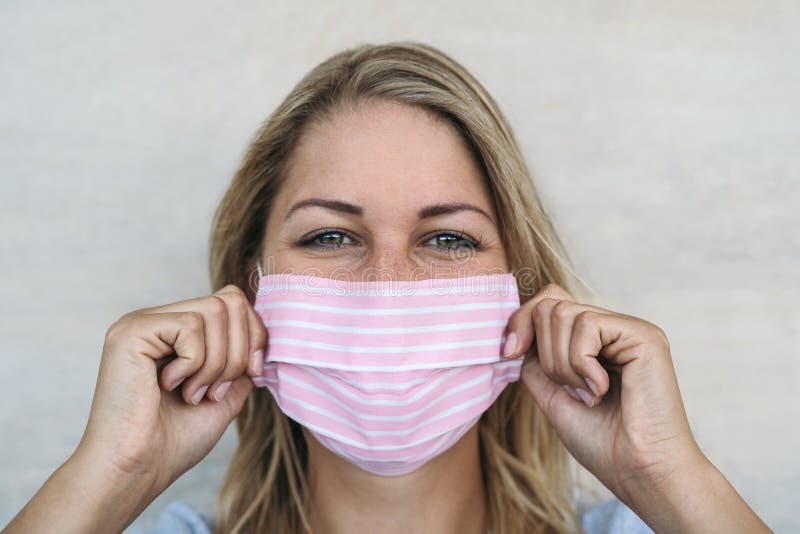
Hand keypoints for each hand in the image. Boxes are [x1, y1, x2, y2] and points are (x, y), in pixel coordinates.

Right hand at [76, 284, 266, 497]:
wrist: (137, 470)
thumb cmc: (173, 442)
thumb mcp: (225, 396)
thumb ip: (242, 363)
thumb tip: (261, 339)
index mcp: (177, 332)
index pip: (232, 301)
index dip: (254, 335)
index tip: (252, 374)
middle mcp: (159, 320)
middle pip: (229, 300)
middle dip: (238, 350)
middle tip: (214, 391)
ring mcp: (143, 322)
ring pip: (214, 311)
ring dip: (216, 362)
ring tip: (193, 393)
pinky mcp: (132, 330)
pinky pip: (191, 325)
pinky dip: (194, 362)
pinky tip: (169, 386)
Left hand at [502, 283, 705, 503]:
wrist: (637, 471)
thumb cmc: (602, 442)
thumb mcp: (551, 395)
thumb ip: (535, 360)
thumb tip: (519, 331)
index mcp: (593, 342)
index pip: (548, 302)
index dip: (521, 321)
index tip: (509, 352)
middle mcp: (611, 329)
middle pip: (550, 305)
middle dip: (546, 354)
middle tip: (572, 391)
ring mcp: (628, 329)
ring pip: (563, 313)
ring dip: (563, 363)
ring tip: (589, 394)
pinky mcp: (642, 334)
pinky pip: (587, 324)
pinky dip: (581, 363)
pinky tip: (602, 389)